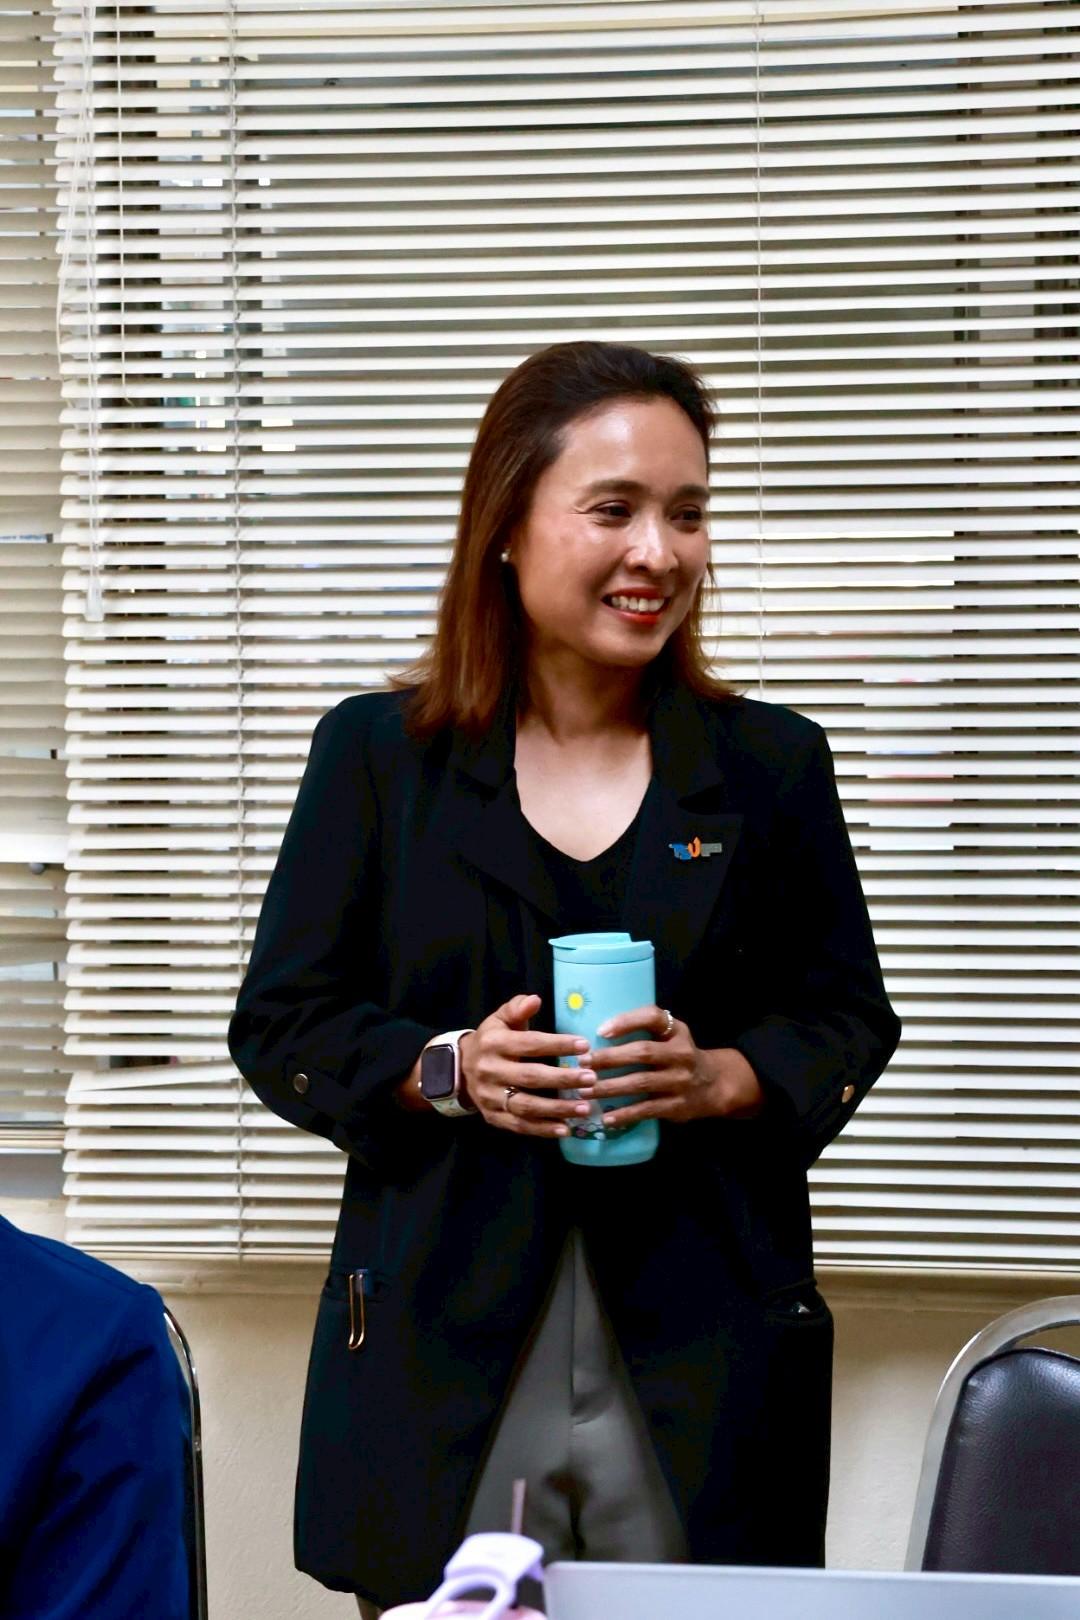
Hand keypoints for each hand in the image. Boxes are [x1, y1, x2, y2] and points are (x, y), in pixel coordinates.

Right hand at [459, 993, 597, 1139]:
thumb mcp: (499, 1019)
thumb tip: (535, 999)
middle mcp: (490, 1071)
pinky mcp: (493, 1117)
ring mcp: (491, 1097)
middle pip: (530, 1077)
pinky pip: (520, 1125)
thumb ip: (517, 1008)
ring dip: (557, 1109)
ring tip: (584, 1107)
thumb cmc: (490, 1041)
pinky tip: (565, 1128)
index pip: (530, 1044)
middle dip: (563, 1079)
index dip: (557, 1044)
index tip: (584, 1046)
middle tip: (591, 1079)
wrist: (458, 1069)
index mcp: (494, 1044)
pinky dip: (543, 1130)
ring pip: (526, 1105)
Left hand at [578, 1006, 764, 1128]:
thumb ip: (645, 1030)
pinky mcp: (678, 1105)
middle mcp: (681, 1053)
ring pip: (641, 1082)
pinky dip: (625, 1114)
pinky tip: (606, 1118)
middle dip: (610, 1058)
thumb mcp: (671, 1035)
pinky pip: (648, 1109)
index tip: (601, 1030)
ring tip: (585, 1091)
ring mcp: (681, 1080)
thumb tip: (597, 1034)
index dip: (627, 1021)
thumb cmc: (678, 1056)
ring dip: (610, 1087)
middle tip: (583, 1063)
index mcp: (676, 1031)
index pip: (654, 1017)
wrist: (715, 1084)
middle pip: (643, 1052)